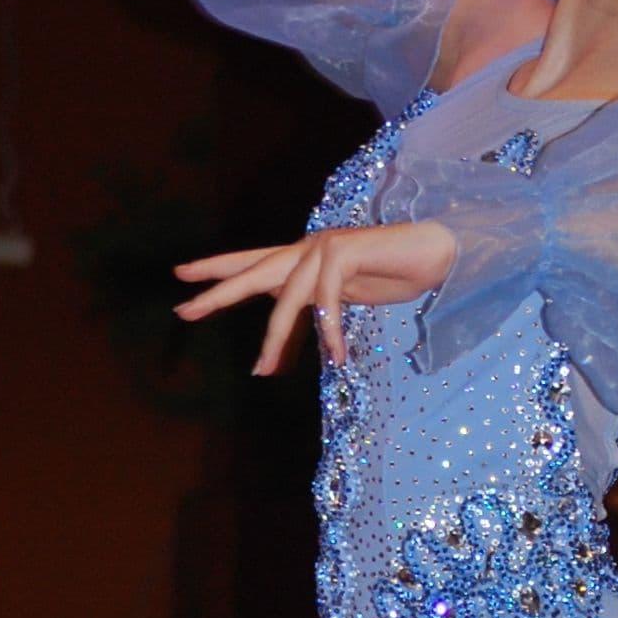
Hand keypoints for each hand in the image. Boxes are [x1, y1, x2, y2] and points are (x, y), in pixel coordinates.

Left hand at [175, 220, 455, 375]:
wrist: (437, 252)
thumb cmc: (395, 275)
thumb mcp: (344, 300)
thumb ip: (313, 309)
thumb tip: (286, 335)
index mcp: (302, 257)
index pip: (252, 262)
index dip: (217, 268)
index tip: (181, 276)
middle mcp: (306, 248)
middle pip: (252, 272)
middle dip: (218, 292)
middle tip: (184, 310)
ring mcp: (323, 247)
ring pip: (287, 299)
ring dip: (277, 339)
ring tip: (264, 371)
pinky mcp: (344, 252)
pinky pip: (326, 302)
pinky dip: (330, 331)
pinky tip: (337, 356)